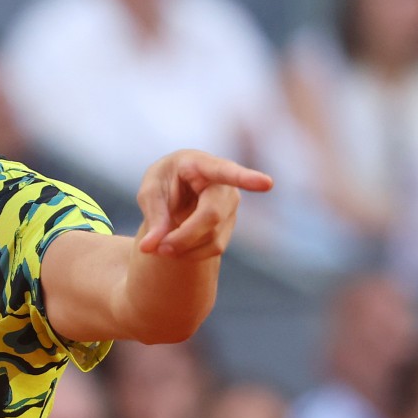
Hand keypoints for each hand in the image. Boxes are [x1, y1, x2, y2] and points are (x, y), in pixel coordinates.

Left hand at [134, 149, 272, 260]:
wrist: (178, 188)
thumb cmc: (164, 181)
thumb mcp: (150, 192)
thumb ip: (153, 217)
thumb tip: (150, 248)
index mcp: (202, 164)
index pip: (225, 172)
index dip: (247, 178)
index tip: (267, 183)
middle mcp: (224, 185)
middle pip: (211, 215)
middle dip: (184, 236)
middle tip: (158, 249)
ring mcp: (231, 206)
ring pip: (212, 237)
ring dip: (183, 247)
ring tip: (160, 246)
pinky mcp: (229, 225)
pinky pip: (214, 248)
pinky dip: (190, 253)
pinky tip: (176, 248)